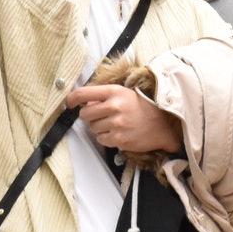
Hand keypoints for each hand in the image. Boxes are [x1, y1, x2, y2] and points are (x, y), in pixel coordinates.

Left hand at [65, 84, 183, 154]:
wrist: (163, 124)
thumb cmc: (143, 107)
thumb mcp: (125, 93)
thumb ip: (104, 96)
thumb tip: (85, 102)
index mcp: (115, 92)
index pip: (84, 93)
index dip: (72, 98)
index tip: (69, 102)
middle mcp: (115, 106)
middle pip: (85, 114)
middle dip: (90, 116)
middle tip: (103, 115)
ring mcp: (117, 124)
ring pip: (93, 128)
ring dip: (100, 127)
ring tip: (115, 123)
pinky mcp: (119, 139)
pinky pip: (101, 139)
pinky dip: (107, 137)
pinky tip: (118, 132)